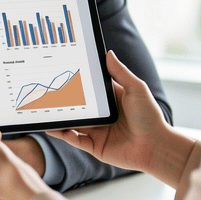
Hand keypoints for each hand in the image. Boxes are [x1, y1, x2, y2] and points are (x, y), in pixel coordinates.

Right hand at [48, 50, 169, 174]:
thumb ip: (120, 72)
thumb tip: (108, 52)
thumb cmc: (149, 117)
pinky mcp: (95, 147)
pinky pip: (75, 140)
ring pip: (72, 123)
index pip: (88, 89)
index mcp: (110, 101)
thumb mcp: (136, 89)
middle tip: (46, 91)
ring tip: (45, 110)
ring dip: (59, 118)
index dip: (76, 82)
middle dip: (63, 100)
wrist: (156, 147)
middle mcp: (101, 116)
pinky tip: (55, 128)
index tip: (61, 72)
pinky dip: (64, 134)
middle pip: (77, 106)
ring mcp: (97, 131)